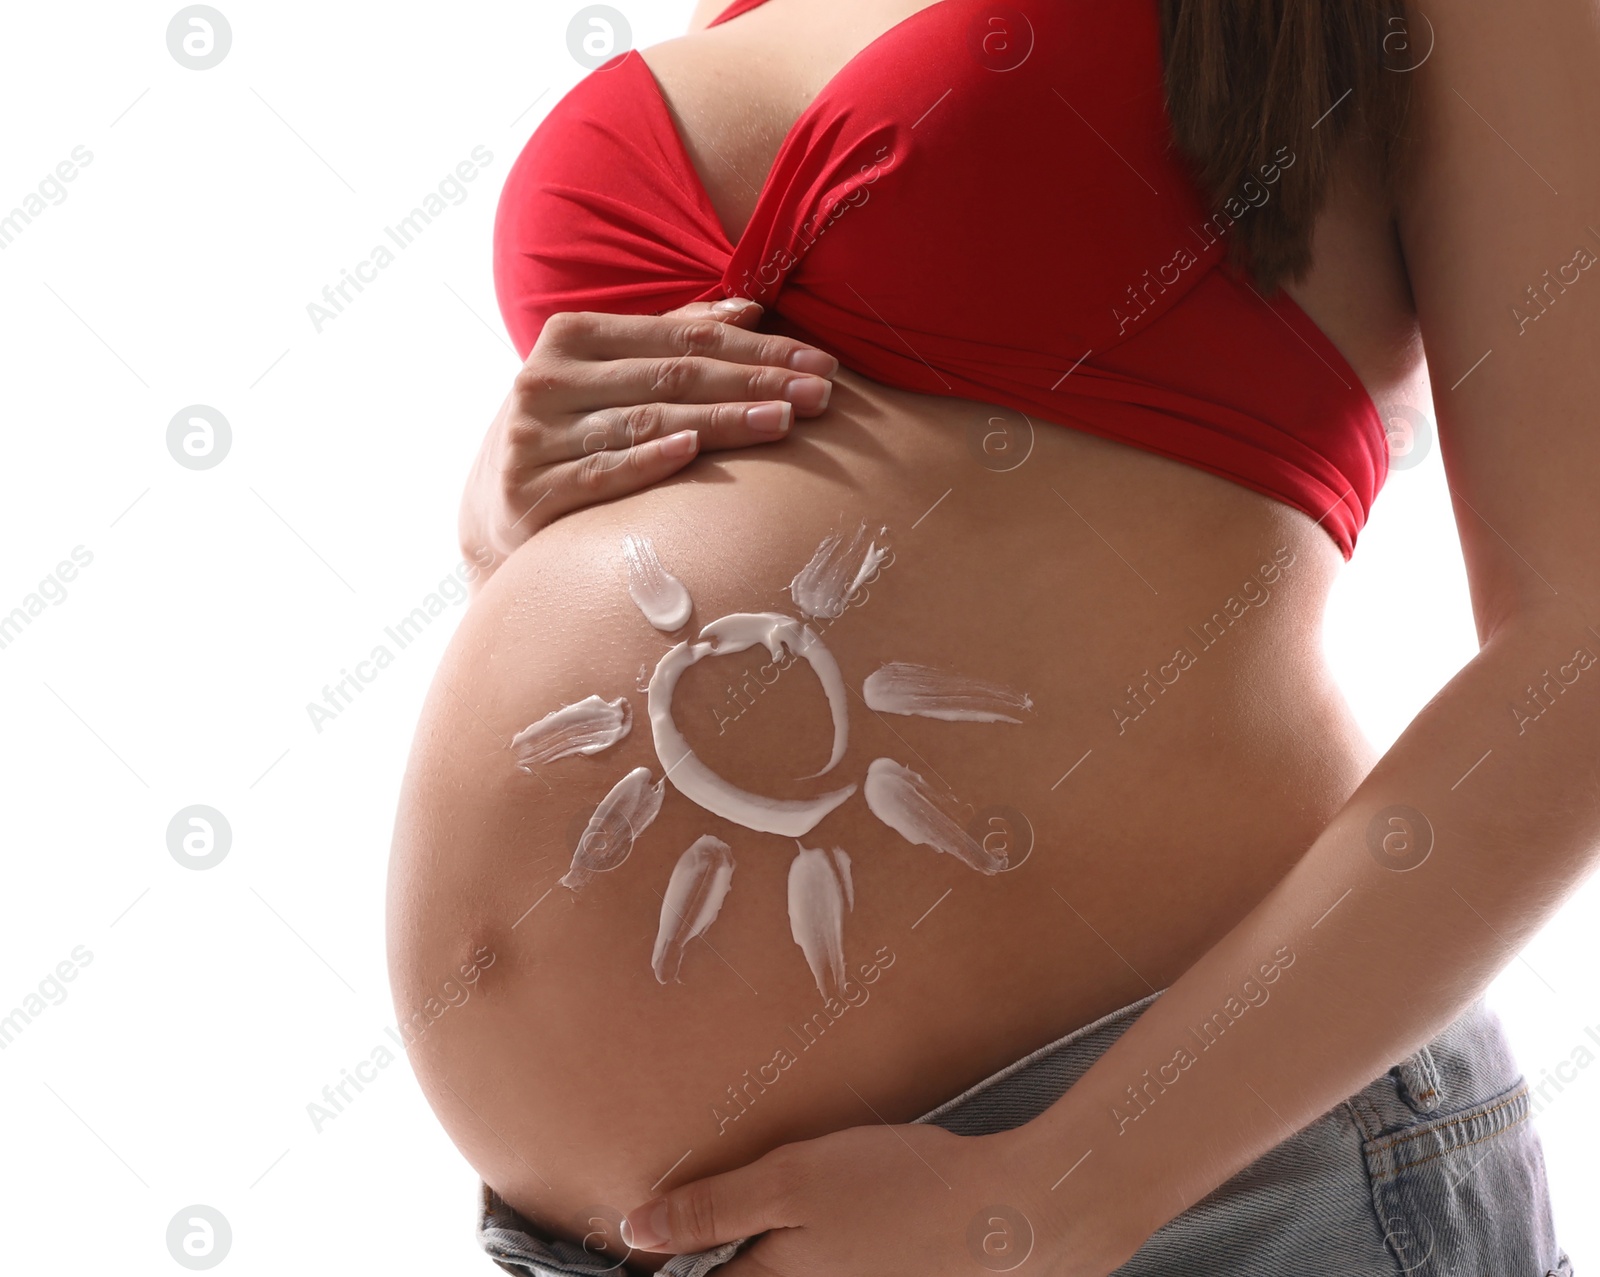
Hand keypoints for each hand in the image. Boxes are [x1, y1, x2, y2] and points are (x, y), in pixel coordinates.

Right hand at [458, 297, 838, 580]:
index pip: (682, 338)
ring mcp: (535, 436)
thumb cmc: (574, 427)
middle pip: (673, 377)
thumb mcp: (608, 374)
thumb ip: (672, 337)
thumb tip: (750, 308)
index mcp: (571, 336)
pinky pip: (603, 473)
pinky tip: (693, 451)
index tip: (819, 362)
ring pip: (647, 423)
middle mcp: (547, 379)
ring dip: (722, 422)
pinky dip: (649, 460)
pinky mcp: (531, 491)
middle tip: (820, 393)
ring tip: (785, 422)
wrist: (497, 502)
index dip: (756, 348)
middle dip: (755, 383)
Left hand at [617, 1124, 1120, 1276]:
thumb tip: (635, 1231)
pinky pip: (822, 1268)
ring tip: (770, 1206)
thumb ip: (712, 1208)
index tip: (650, 1231)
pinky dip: (803, 1249)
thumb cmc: (900, 1191)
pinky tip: (830, 1215)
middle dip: (716, 1250)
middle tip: (707, 1207)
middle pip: (740, 1274)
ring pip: (780, 1271)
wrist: (1009, 1216)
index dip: (668, 1256)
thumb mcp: (793, 1181)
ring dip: (762, 1243)